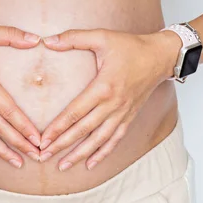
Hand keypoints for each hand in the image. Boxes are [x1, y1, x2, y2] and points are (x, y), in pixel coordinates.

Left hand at [39, 29, 179, 170]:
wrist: (160, 57)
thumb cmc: (130, 46)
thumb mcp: (102, 36)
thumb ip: (74, 38)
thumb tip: (48, 41)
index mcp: (103, 87)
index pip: (75, 113)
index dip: (57, 128)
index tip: (42, 139)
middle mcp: (113, 105)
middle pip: (83, 130)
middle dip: (61, 145)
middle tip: (43, 156)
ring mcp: (122, 113)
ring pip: (98, 140)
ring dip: (79, 154)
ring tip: (62, 165)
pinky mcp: (129, 117)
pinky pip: (115, 140)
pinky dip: (102, 153)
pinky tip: (90, 164)